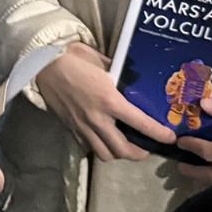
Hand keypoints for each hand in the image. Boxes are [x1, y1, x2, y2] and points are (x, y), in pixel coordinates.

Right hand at [36, 43, 176, 161]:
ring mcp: (83, 126)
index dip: (158, 134)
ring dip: (119, 154)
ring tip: (125, 146)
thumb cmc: (72, 57)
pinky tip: (104, 138)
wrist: (41, 64)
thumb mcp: (100, 61)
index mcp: (109, 100)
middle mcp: (98, 118)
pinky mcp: (71, 128)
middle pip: (123, 150)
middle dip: (140, 154)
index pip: (140, 123)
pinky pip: (89, 146)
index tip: (169, 138)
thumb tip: (129, 78)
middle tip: (147, 147)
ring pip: (106, 154)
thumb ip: (117, 73)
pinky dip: (100, 147)